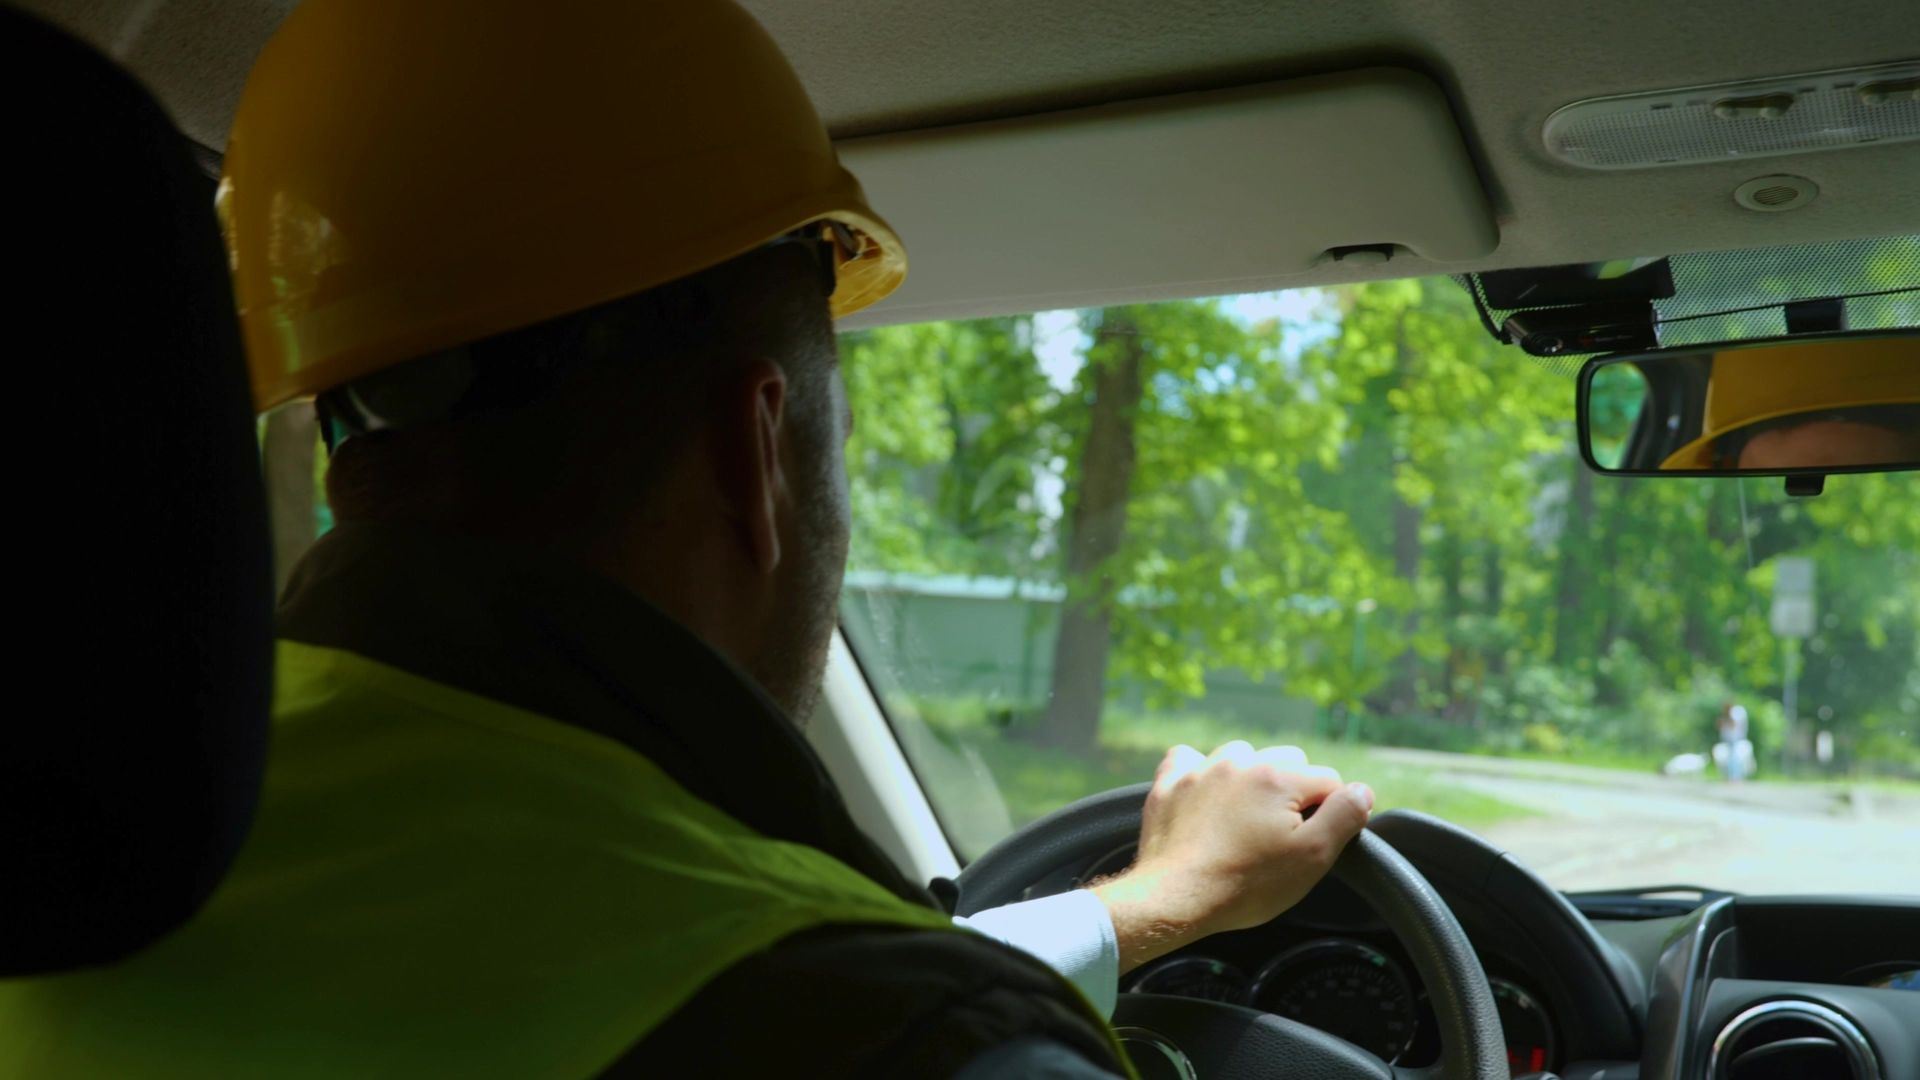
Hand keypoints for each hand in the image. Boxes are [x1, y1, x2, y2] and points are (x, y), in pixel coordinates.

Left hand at [1091, 741, 1373, 971]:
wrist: (1175, 898)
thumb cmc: (1246, 884)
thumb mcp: (1312, 857)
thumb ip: (1344, 816)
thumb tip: (1362, 791)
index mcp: (1280, 776)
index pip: (1329, 782)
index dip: (1329, 814)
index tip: (1311, 843)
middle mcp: (1241, 761)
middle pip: (1288, 763)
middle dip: (1292, 793)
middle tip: (1278, 837)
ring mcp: (1201, 768)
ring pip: (1243, 757)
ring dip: (1249, 780)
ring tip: (1244, 822)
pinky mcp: (1170, 782)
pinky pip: (1191, 760)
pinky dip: (1202, 774)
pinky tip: (1205, 799)